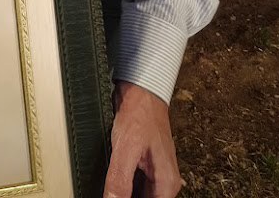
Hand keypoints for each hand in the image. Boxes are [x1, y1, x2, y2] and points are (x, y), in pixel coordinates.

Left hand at [104, 81, 181, 197]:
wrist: (141, 90)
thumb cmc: (140, 114)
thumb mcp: (126, 150)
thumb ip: (119, 180)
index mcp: (166, 183)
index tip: (115, 197)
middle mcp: (165, 181)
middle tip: (112, 192)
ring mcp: (156, 173)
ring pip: (141, 194)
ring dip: (126, 193)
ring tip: (112, 188)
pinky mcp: (145, 165)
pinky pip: (136, 184)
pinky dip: (125, 187)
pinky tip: (114, 183)